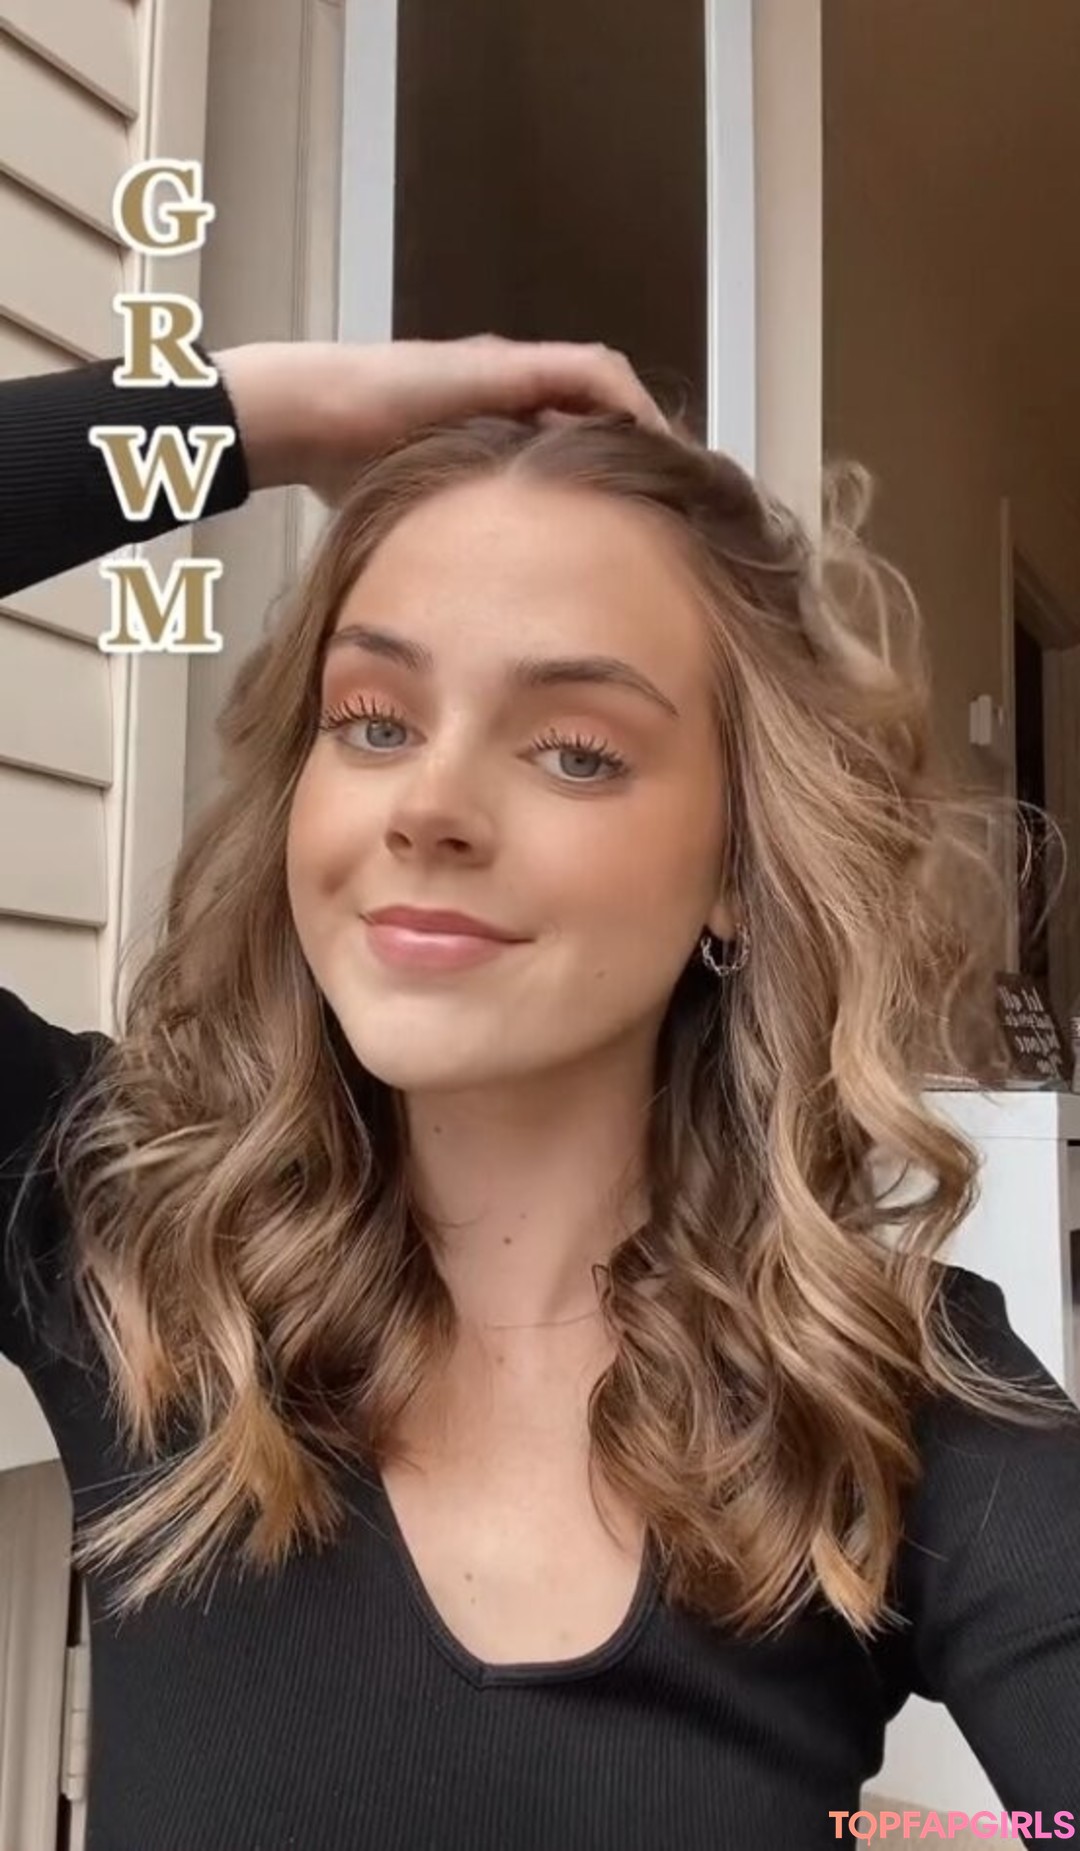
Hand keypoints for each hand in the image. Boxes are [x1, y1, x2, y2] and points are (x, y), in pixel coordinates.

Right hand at [215, 336, 667, 502]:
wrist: (311, 420)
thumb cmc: (347, 472)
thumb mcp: (424, 518)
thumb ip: (458, 546)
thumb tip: (477, 617)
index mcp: (499, 432)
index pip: (580, 452)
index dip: (621, 484)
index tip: (652, 531)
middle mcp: (516, 398)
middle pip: (606, 422)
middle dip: (650, 463)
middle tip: (690, 510)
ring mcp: (516, 375)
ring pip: (612, 393)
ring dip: (653, 433)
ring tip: (688, 480)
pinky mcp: (512, 365)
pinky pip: (595, 374)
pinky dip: (632, 407)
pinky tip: (658, 447)